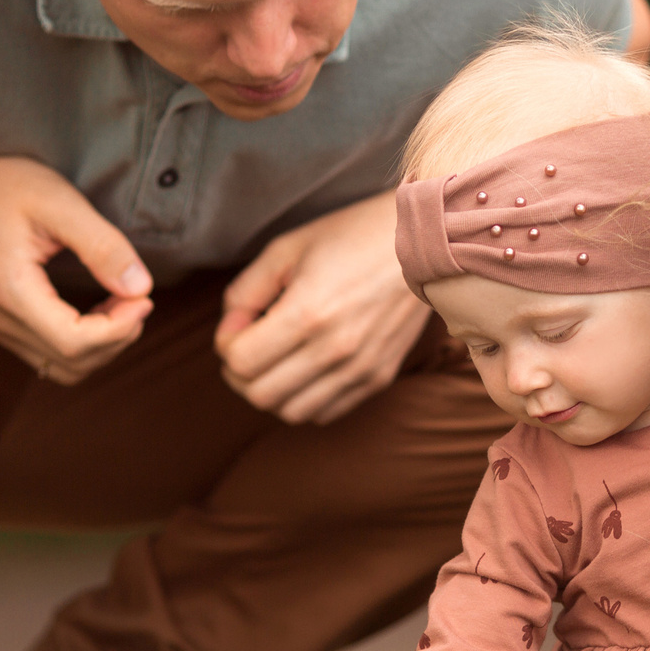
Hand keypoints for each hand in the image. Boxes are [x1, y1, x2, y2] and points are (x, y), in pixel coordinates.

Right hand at [0, 148, 153, 384]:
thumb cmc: (1, 187)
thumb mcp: (59, 203)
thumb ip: (102, 247)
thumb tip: (141, 288)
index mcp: (13, 294)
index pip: (76, 343)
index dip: (121, 329)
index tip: (143, 297)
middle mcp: (1, 322)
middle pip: (73, 363)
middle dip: (117, 338)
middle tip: (137, 297)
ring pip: (63, 367)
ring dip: (102, 345)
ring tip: (121, 303)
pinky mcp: (2, 324)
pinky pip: (50, 354)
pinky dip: (84, 343)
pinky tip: (99, 309)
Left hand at [216, 189, 431, 423]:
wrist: (422, 243)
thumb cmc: (352, 237)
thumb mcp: (287, 248)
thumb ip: (245, 290)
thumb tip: (230, 330)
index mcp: (307, 313)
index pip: (239, 361)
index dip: (227, 342)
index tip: (242, 321)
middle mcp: (334, 350)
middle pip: (259, 395)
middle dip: (242, 372)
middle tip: (251, 344)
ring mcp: (359, 369)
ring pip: (291, 412)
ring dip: (274, 389)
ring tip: (278, 359)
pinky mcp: (378, 377)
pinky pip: (326, 412)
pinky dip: (306, 399)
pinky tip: (307, 368)